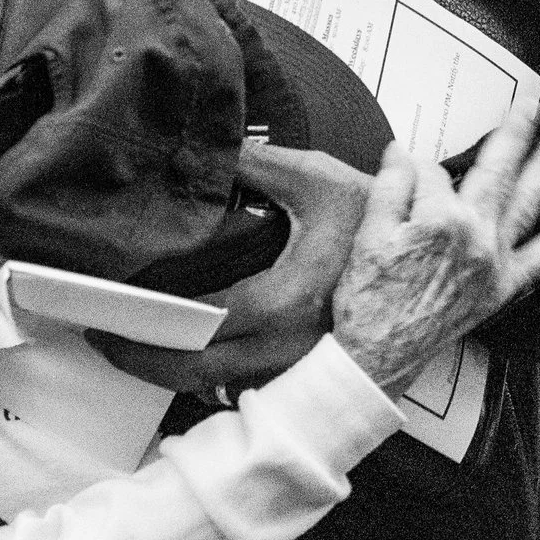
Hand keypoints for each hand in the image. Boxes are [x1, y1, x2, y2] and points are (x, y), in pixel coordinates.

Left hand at [92, 143, 369, 396]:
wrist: (433, 264)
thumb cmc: (379, 223)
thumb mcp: (318, 180)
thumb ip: (257, 164)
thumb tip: (201, 151)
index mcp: (284, 300)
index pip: (197, 326)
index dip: (146, 330)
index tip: (108, 320)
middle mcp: (289, 346)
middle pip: (196, 371)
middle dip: (143, 362)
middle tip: (105, 342)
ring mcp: (299, 367)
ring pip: (219, 388)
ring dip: (174, 374)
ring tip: (135, 349)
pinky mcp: (307, 373)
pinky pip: (246, 388)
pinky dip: (211, 378)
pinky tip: (187, 356)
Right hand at [332, 104, 539, 395]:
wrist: (379, 354)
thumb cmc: (367, 295)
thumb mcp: (367, 233)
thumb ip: (391, 186)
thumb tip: (402, 152)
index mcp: (440, 217)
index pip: (431, 173)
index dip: (413, 172)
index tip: (399, 181)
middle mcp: (477, 234)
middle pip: (497, 172)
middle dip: (515, 134)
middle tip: (531, 104)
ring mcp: (494, 262)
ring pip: (528, 204)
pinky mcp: (501, 289)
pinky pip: (538, 262)